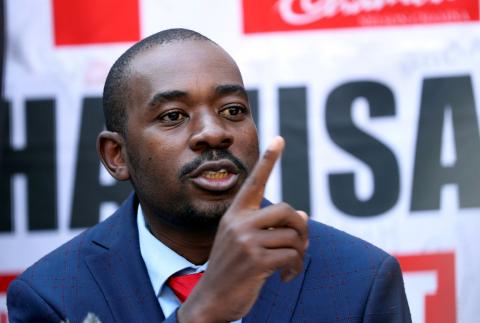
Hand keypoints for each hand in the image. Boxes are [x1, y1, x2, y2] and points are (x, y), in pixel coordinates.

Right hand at [178, 136, 308, 322]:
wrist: (211, 299)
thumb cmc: (232, 268)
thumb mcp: (244, 242)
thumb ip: (268, 226)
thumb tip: (305, 214)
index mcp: (235, 214)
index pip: (254, 181)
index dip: (268, 160)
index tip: (279, 139)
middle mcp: (239, 222)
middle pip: (287, 211)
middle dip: (301, 228)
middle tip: (301, 244)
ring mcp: (245, 241)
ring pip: (292, 236)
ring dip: (299, 253)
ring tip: (291, 264)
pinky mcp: (255, 260)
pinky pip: (291, 256)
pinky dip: (294, 268)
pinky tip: (285, 277)